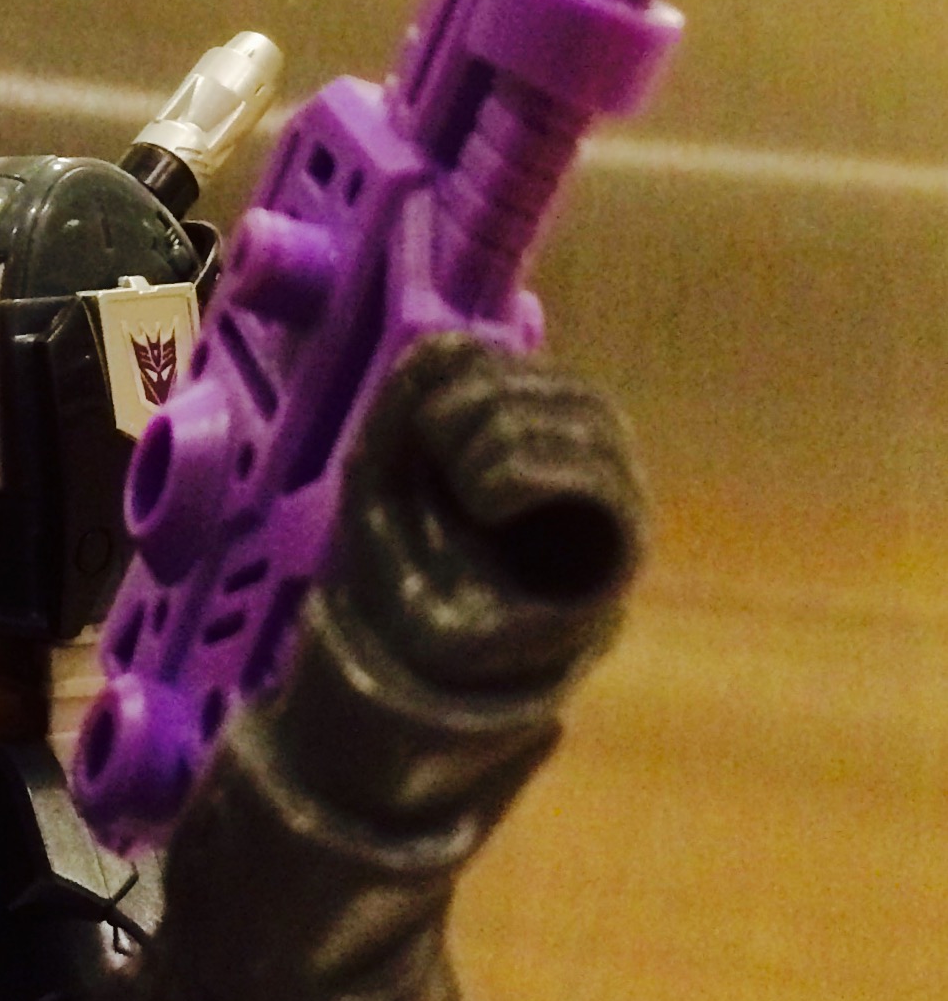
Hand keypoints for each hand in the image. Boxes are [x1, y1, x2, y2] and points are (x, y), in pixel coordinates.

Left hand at [335, 333, 644, 691]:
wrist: (401, 660)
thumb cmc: (398, 560)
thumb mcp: (384, 462)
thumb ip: (413, 395)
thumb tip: (458, 339)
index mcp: (533, 434)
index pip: (526, 365)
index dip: (469, 370)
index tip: (420, 419)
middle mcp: (587, 464)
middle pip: (567, 387)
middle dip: (484, 401)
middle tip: (433, 450)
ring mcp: (612, 507)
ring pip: (592, 419)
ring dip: (505, 434)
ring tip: (466, 489)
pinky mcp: (616, 553)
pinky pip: (603, 481)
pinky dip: (529, 470)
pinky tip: (486, 498)